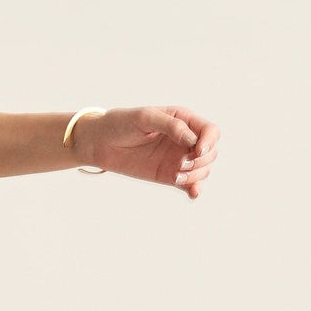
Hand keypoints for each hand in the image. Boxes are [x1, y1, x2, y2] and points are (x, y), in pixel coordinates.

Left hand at [86, 106, 218, 198]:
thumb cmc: (121, 123)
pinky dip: (194, 189)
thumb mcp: (145, 117)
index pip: (210, 131)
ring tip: (176, 176)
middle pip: (211, 153)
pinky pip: (189, 184)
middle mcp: (184, 140)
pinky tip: (192, 193)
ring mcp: (178, 158)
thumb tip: (193, 141)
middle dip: (201, 161)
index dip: (209, 141)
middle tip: (181, 164)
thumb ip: (171, 126)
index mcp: (183, 120)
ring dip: (196, 176)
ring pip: (203, 170)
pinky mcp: (169, 175)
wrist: (100, 142)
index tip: (197, 150)